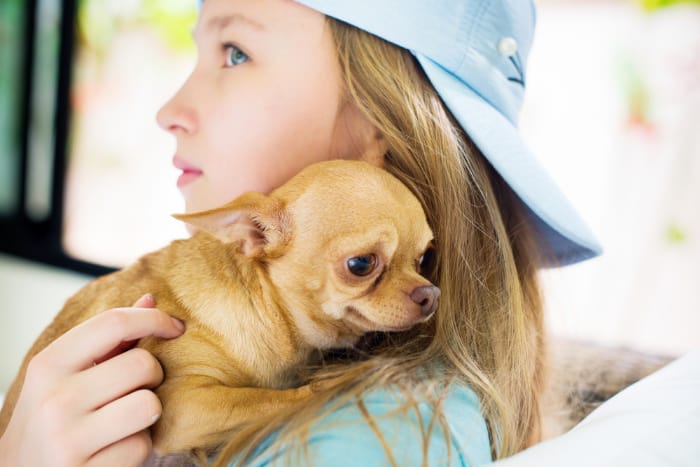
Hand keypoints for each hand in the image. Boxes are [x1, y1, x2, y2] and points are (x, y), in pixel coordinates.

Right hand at [0, 294, 184, 466]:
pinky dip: (137, 447)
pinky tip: (113, 449)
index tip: (175, 328)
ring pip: (149, 405)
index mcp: (48, 365)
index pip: (113, 323)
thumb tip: (150, 299)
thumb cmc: (50, 419)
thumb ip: (108, 339)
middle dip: (152, 376)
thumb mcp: (65, 375)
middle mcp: (54, 399)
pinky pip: (142, 445)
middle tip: (135, 389)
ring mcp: (69, 438)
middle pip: (143, 364)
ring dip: (147, 414)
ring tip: (124, 420)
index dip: (154, 320)